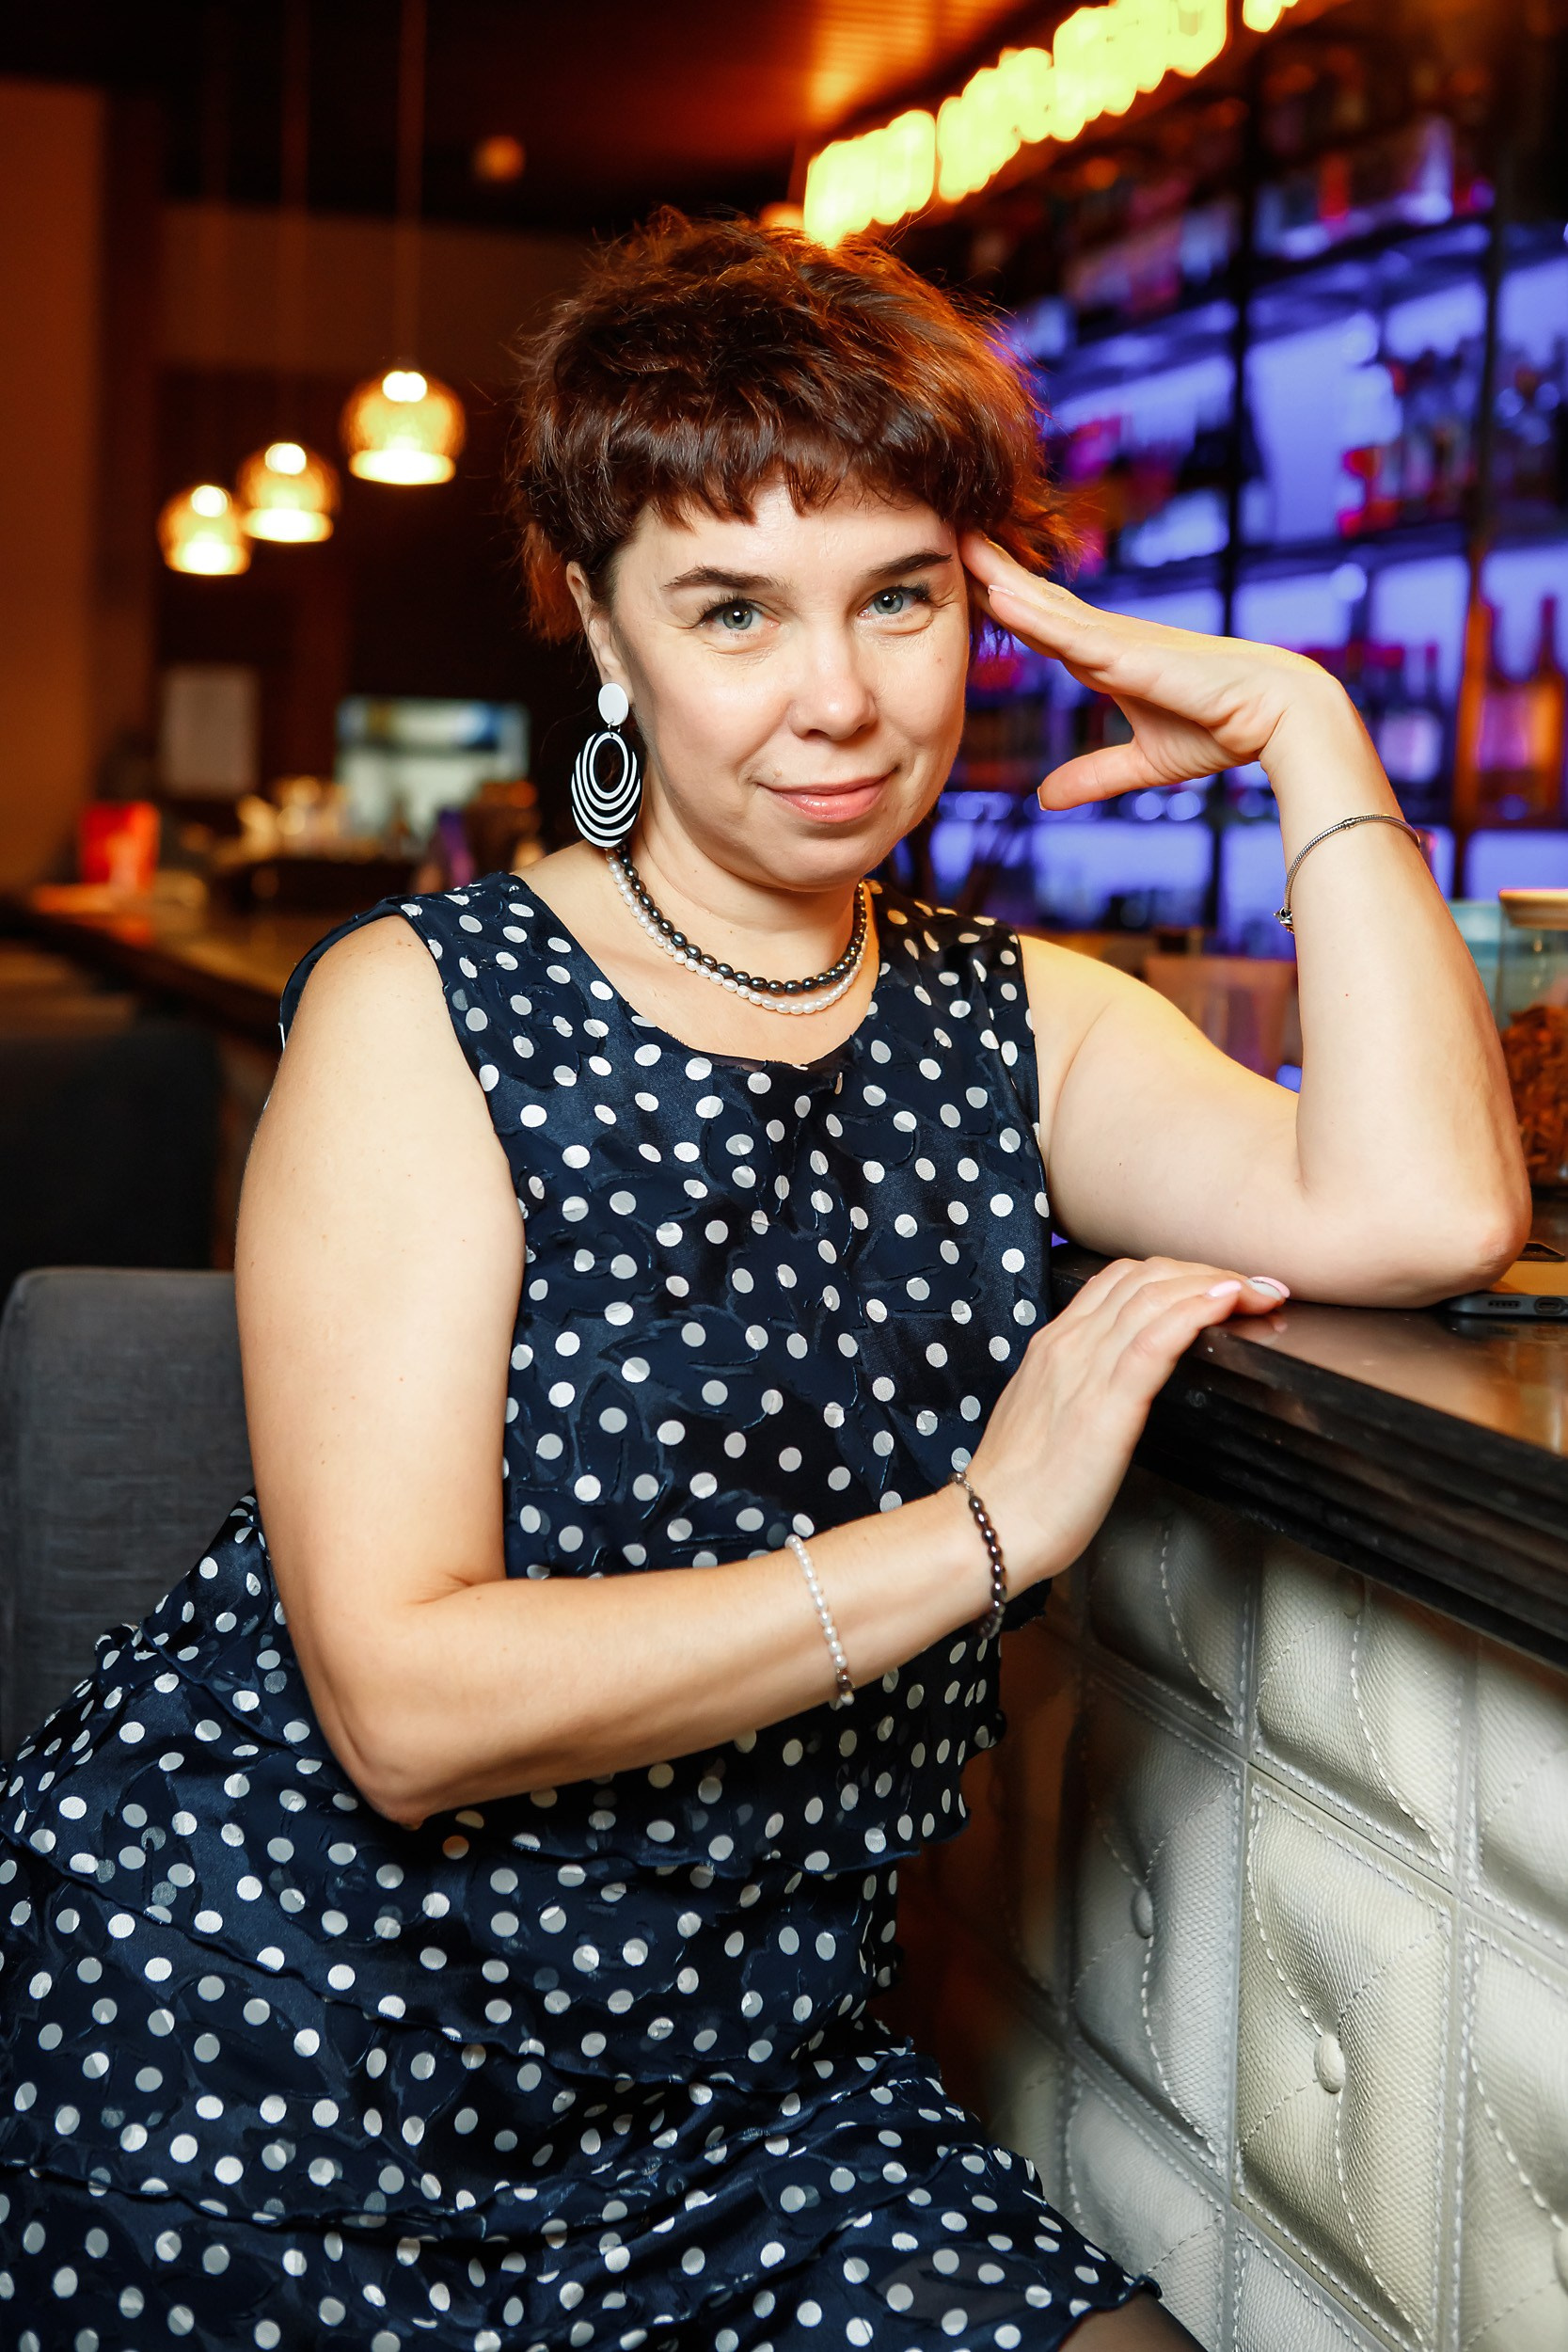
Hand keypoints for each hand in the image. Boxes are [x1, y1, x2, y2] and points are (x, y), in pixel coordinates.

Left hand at [961, 531, 1354, 809]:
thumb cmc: (1221, 730)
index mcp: (1105, 659)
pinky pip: (1069, 630)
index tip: (956, 580)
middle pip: (1031, 599)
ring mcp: (1116, 641)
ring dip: (996, 574)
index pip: (1038, 624)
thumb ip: (1094, 777)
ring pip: (1042, 603)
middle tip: (936, 536)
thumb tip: (1046, 799)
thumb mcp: (1142, 763)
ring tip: (951, 542)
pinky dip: (1031, 612)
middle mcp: (1105, 639)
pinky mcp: (1130, 653)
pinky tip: (995, 592)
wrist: (1276, 717)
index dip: (997, 601)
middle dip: (985, 570)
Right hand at [964, 1257, 1287, 1587]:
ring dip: (1216, 1284)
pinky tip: (1226, 1303)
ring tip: (1258, 1293)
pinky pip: (1154, 1341)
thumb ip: (1081, 1387)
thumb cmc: (1022, 1487)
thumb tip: (1123, 1385)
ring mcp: (1085, 1371)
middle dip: (1207, 1272)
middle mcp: (1069, 1345)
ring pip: (1155, 1296)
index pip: (1120, 1280)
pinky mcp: (1105, 1407)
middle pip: (1146, 1277)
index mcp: (1055, 1345)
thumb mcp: (1047, 1416)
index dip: (1176, 1273)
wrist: (992, 1525)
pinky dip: (1195, 1311)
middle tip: (1255, 1287)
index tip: (1218, 1286)